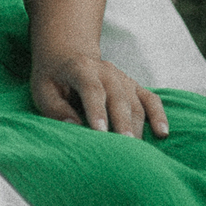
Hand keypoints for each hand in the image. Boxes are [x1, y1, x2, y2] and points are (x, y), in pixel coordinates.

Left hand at [31, 50, 168, 138]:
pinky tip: (163, 133)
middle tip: (125, 148)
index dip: (97, 110)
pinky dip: (159, 115)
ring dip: (137, 127)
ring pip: (135, 102)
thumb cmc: (53, 78)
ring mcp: (122, 78)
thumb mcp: (42, 89)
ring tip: (136, 152)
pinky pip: (151, 99)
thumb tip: (73, 126)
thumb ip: (55, 108)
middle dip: (122, 124)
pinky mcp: (134, 86)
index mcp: (80, 68)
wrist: (68, 54)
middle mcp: (105, 70)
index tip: (100, 132)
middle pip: (118, 97)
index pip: (92, 89)